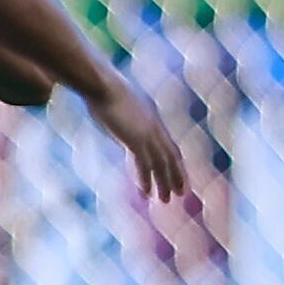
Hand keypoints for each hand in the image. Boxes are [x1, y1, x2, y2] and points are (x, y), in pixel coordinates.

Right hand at [87, 73, 188, 202]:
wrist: (101, 83)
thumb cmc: (103, 90)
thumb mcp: (118, 104)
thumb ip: (123, 116)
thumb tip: (117, 120)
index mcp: (152, 119)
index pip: (169, 145)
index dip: (174, 162)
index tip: (179, 175)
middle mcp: (154, 127)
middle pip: (171, 156)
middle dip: (177, 176)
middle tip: (183, 193)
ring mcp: (147, 133)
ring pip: (161, 164)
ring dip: (164, 183)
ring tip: (166, 201)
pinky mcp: (136, 139)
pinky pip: (145, 165)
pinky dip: (146, 180)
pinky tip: (146, 194)